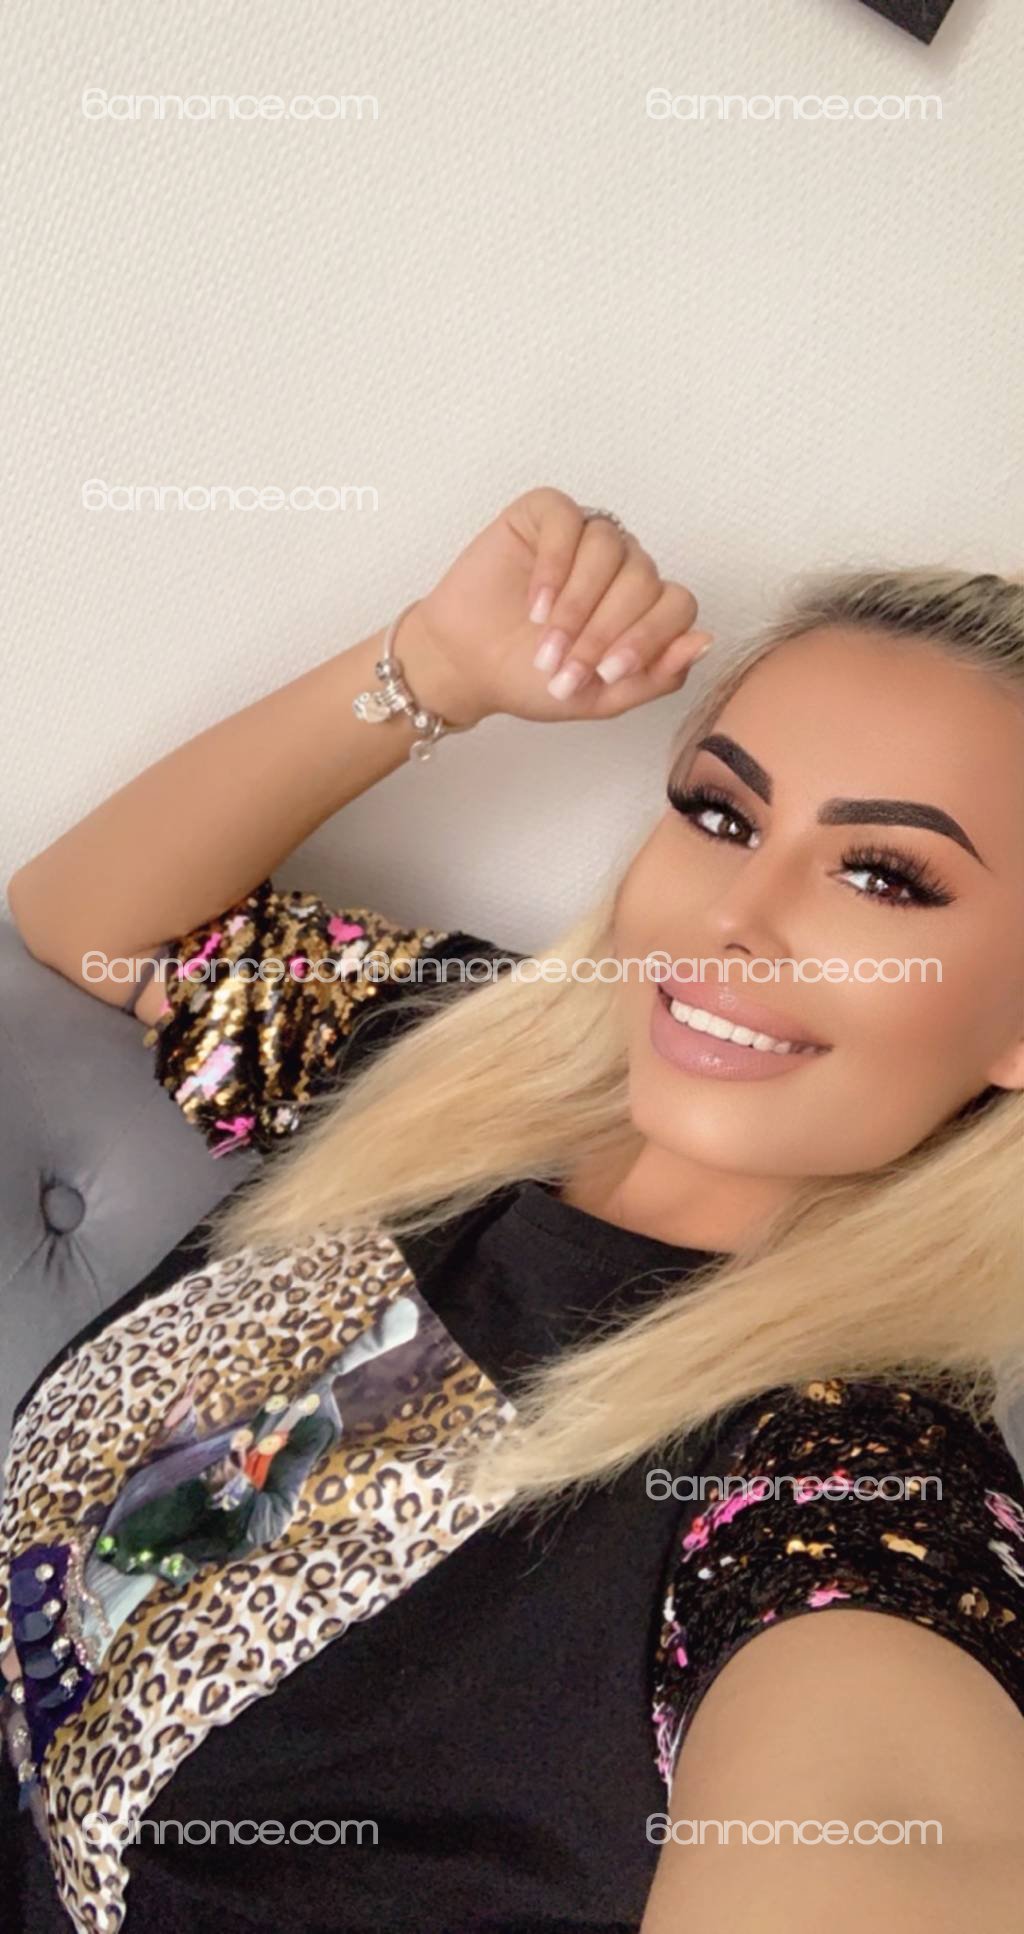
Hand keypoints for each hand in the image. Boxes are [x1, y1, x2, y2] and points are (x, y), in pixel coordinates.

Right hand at [403, 486, 712, 726]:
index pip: (676, 605)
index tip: (607, 672)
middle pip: (643, 579)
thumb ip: (657, 675)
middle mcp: (623, 565)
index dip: (647, 638)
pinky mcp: (545, 514)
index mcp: (644, 605)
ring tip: (544, 640)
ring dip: (577, 603)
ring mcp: (586, 535)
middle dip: (603, 631)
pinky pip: (567, 521)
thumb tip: (705, 641)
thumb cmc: (533, 678)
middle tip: (564, 666)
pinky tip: (535, 604)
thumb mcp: (602, 696)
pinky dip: (555, 565)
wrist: (467, 667)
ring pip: (609, 549)